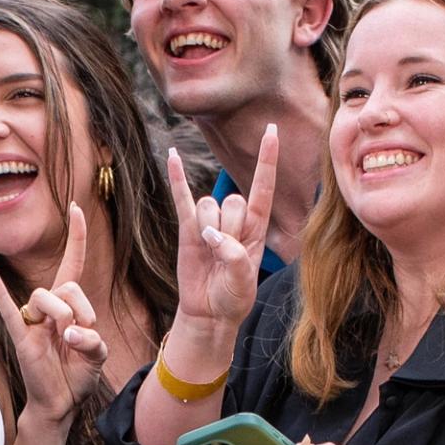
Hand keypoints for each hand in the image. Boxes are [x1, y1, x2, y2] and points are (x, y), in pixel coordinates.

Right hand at [0, 204, 109, 428]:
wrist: (61, 404)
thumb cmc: (77, 376)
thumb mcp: (97, 355)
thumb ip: (92, 340)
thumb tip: (70, 331)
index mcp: (69, 307)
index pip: (72, 264)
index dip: (76, 238)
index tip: (76, 208)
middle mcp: (49, 309)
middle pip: (65, 284)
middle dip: (81, 305)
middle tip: (84, 329)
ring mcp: (33, 322)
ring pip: (45, 296)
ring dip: (64, 313)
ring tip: (67, 337)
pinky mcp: (21, 338)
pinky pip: (8, 309)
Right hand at [166, 124, 276, 332]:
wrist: (209, 313)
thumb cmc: (233, 299)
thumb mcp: (243, 283)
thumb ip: (233, 257)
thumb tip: (210, 235)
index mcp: (257, 228)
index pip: (263, 187)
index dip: (268, 160)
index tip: (272, 131)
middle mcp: (235, 220)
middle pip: (232, 200)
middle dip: (228, 227)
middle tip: (224, 256)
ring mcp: (209, 222)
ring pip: (207, 205)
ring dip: (207, 229)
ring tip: (209, 254)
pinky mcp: (187, 229)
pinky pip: (182, 198)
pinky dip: (176, 178)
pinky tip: (173, 155)